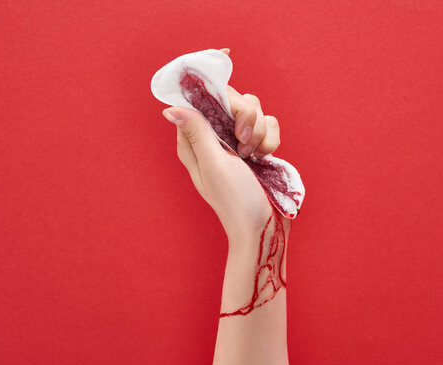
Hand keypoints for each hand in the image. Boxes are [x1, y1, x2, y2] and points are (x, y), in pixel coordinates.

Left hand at [161, 51, 283, 241]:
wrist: (264, 227)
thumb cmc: (235, 200)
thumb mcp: (214, 164)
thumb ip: (199, 132)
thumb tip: (170, 107)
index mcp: (195, 141)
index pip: (199, 99)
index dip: (211, 83)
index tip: (226, 59)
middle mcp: (215, 137)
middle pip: (231, 98)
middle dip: (244, 115)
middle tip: (243, 142)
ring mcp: (238, 141)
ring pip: (254, 109)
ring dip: (260, 132)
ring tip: (254, 157)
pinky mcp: (259, 146)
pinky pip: (271, 124)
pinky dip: (272, 140)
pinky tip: (266, 159)